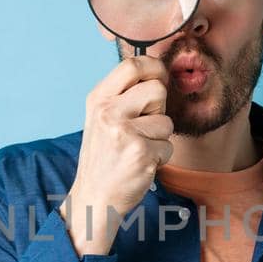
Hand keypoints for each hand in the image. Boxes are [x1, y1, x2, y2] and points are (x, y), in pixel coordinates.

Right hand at [60, 54, 173, 256]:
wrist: (94, 197)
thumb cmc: (104, 156)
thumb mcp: (102, 118)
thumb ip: (124, 94)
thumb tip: (158, 70)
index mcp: (98, 99)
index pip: (132, 64)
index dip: (153, 67)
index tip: (159, 77)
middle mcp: (109, 112)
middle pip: (157, 89)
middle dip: (158, 109)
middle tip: (142, 127)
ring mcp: (124, 132)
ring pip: (167, 121)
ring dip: (160, 138)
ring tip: (138, 149)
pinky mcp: (141, 153)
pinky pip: (168, 146)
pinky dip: (160, 158)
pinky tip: (140, 164)